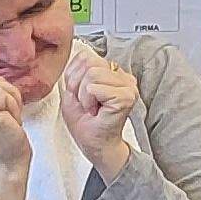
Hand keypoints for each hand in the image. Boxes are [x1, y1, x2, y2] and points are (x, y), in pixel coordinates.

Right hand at [0, 74, 31, 171]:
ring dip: (11, 105)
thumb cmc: (5, 132)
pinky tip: (8, 125)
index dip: (3, 92)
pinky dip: (13, 111)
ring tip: (6, 120)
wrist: (8, 159)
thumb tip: (1, 68)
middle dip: (8, 96)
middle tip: (6, 116)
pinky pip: (3, 99)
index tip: (0, 112)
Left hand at [60, 42, 139, 176]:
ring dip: (83, 95)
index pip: (86, 56)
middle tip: (86, 102)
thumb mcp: (72, 90)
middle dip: (78, 85)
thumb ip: (76, 70)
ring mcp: (128, 85)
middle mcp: (123, 76)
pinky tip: (96, 111)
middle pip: (89, 62)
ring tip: (91, 107)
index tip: (80, 94)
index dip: (75, 76)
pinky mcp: (126, 96)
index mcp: (111, 72)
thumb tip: (79, 55)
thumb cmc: (85, 121)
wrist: (94, 144)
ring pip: (92, 74)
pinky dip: (88, 100)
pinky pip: (94, 87)